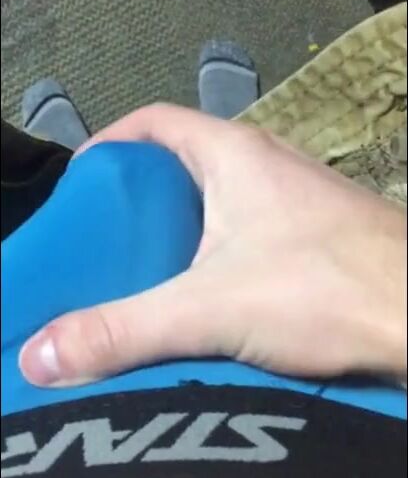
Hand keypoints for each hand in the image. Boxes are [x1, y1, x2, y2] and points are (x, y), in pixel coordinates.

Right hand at [19, 104, 406, 386]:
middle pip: (185, 164)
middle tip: (106, 247)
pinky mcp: (321, 238)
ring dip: (184, 233)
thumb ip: (124, 330)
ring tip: (150, 278)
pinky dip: (222, 255)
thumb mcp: (211, 311)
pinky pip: (253, 232)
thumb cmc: (328, 290)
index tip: (81, 186)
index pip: (155, 122)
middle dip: (141, 201)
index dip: (110, 144)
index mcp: (235, 156)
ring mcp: (301, 201)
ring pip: (223, 201)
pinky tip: (213, 298)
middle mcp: (270, 165)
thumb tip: (41, 354)